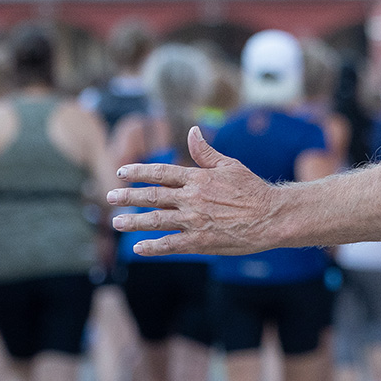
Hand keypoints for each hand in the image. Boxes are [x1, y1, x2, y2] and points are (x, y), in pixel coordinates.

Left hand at [108, 126, 284, 255]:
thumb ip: (205, 152)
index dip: (139, 171)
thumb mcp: (230, 165)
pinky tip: (138, 248)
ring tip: (116, 222)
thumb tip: (192, 131)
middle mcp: (192, 198)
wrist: (272, 216)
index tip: (121, 172)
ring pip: (156, 220)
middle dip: (128, 197)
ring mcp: (195, 220)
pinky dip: (153, 247)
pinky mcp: (200, 241)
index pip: (161, 172)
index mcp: (198, 177)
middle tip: (109, 197)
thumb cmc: (253, 189)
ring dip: (134, 222)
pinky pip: (171, 244)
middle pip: (152, 196)